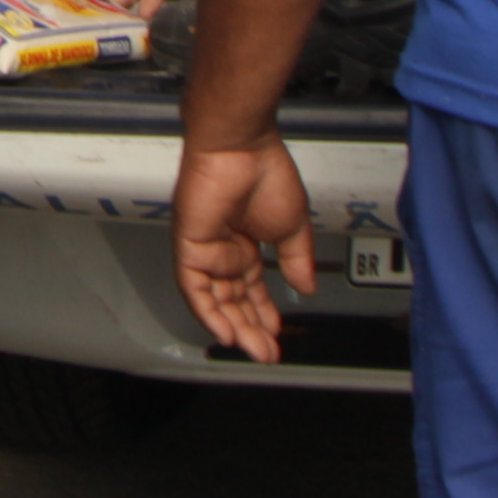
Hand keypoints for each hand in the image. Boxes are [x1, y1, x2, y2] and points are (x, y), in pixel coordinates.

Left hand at [171, 140, 315, 362]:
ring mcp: (205, 249)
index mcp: (245, 243)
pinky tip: (227, 332)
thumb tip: (307, 287)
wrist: (242, 146)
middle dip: (252, 328)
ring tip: (256, 349)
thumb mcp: (292, 227)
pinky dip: (209, 312)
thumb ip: (297, 260)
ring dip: (235, 327)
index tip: (278, 333)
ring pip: (215, 300)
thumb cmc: (265, 172)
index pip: (251, 289)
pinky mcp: (190, 246)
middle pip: (234, 300)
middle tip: (268, 351)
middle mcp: (223, 250)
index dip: (264, 313)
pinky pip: (195, 288)